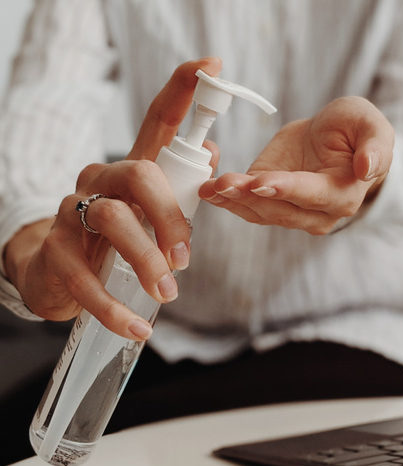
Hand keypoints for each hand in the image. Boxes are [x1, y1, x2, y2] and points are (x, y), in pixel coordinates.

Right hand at [3, 58, 221, 339]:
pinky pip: (87, 279)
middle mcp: (100, 180)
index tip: (213, 67)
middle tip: (185, 259)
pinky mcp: (58, 253)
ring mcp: (74, 214)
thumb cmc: (116, 240)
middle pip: (139, 174)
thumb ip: (178, 188)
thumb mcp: (149, 214)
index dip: (183, 91)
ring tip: (167, 294)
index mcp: (132, 171)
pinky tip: (138, 328)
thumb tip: (212, 155)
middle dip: (171, 217)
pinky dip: (117, 309)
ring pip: (114, 222)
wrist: (57, 272)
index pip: (157, 121)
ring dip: (147, 262)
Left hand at [198, 96, 393, 233]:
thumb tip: (367, 169)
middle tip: (223, 184)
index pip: (313, 195)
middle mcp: (316, 214)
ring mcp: (291, 213)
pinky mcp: (269, 204)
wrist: (335, 140)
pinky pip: (247, 207)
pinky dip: (226, 199)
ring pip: (260, 212)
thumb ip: (376, 147)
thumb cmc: (356, 131)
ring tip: (209, 187)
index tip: (262, 182)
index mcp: (343, 196)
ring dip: (233, 200)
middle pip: (280, 209)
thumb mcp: (372, 126)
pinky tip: (208, 189)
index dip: (288, 189)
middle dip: (250, 197)